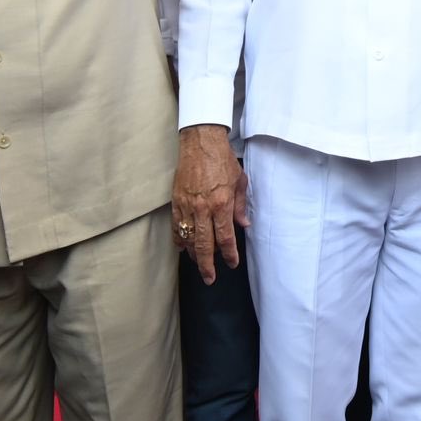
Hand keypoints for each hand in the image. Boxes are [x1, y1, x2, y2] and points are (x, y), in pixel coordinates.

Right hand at [171, 124, 247, 284]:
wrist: (200, 143)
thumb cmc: (223, 160)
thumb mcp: (240, 181)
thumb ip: (241, 205)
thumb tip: (243, 225)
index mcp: (222, 203)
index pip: (226, 237)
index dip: (229, 254)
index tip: (232, 263)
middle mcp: (203, 208)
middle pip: (204, 245)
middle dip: (207, 265)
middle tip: (210, 278)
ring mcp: (187, 206)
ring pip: (188, 238)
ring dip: (193, 254)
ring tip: (199, 263)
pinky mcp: (176, 201)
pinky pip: (176, 227)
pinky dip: (179, 239)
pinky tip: (183, 247)